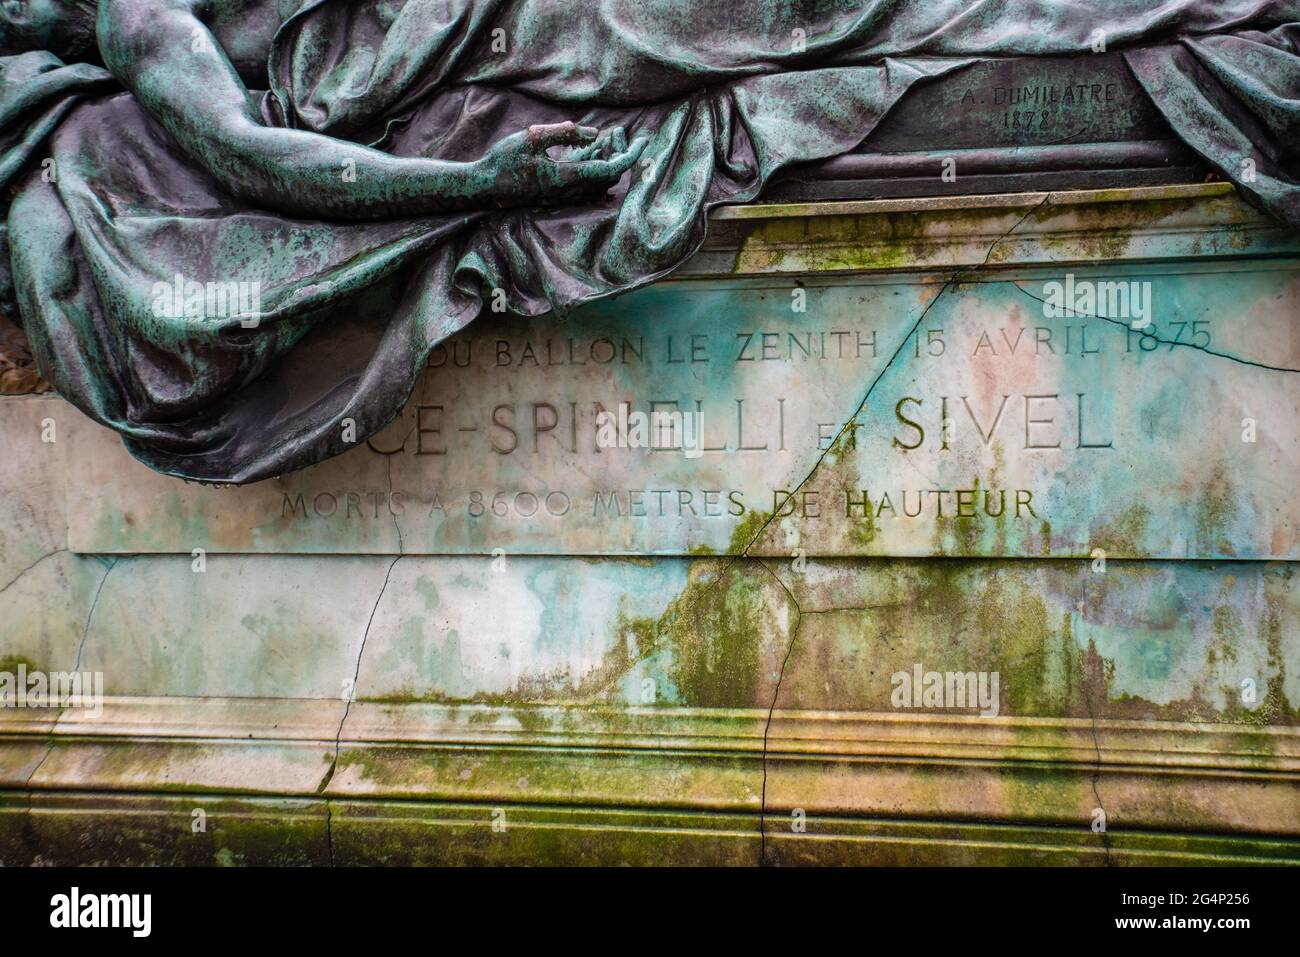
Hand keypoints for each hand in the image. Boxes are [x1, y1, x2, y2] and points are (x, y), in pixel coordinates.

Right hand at [479, 121, 647, 205]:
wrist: (483, 187)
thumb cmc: (503, 161)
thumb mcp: (531, 138)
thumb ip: (564, 133)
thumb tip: (593, 133)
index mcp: (566, 178)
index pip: (610, 170)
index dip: (630, 155)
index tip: (644, 141)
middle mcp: (569, 192)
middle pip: (609, 176)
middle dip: (619, 154)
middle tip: (620, 132)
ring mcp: (563, 196)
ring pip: (598, 181)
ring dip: (607, 160)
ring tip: (609, 136)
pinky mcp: (557, 195)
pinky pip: (586, 183)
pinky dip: (594, 166)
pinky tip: (592, 149)